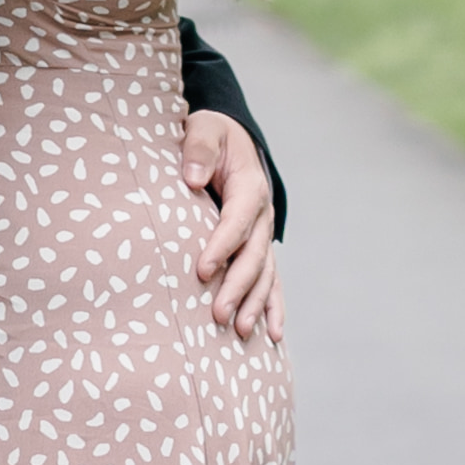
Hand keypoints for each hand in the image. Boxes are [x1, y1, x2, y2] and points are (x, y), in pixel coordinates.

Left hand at [179, 108, 280, 345]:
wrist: (233, 141)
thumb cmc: (213, 136)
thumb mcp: (204, 129)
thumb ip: (198, 149)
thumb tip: (192, 177)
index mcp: (250, 187)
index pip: (237, 221)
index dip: (222, 246)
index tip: (202, 271)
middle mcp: (263, 216)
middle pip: (253, 256)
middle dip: (238, 287)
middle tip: (218, 315)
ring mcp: (264, 235)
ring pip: (265, 274)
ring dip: (254, 304)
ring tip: (239, 330)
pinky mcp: (260, 248)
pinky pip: (271, 281)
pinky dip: (273, 307)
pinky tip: (273, 335)